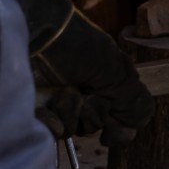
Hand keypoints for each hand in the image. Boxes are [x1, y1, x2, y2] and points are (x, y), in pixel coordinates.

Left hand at [14, 0, 154, 147]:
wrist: (28, 36)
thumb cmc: (72, 44)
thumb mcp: (112, 66)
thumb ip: (131, 98)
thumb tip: (139, 125)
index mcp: (103, 80)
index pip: (119, 116)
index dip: (118, 125)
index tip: (113, 127)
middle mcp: (81, 92)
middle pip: (97, 124)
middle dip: (93, 111)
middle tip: (86, 92)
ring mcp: (55, 104)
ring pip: (75, 128)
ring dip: (70, 110)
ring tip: (59, 89)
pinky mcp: (32, 113)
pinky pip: (51, 131)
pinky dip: (50, 119)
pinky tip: (42, 102)